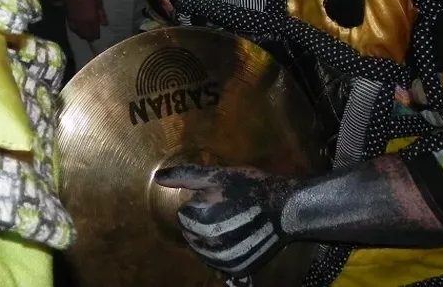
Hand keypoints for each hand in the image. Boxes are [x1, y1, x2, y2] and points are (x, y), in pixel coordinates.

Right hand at [63, 0, 105, 42]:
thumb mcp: (99, 3)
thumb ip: (101, 15)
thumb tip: (105, 24)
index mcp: (92, 19)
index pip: (94, 33)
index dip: (96, 36)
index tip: (98, 36)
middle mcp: (83, 23)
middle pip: (86, 35)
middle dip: (90, 37)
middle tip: (92, 38)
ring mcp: (75, 21)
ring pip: (79, 33)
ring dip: (83, 35)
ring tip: (86, 36)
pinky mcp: (68, 18)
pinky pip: (72, 28)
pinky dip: (76, 31)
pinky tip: (78, 30)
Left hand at [154, 165, 291, 276]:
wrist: (284, 206)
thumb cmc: (250, 186)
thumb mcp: (217, 175)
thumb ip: (185, 177)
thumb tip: (158, 177)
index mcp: (199, 218)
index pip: (182, 216)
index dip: (197, 204)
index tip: (215, 198)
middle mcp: (209, 243)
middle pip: (191, 235)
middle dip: (202, 223)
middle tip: (225, 210)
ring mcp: (224, 259)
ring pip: (203, 251)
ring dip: (211, 239)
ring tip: (231, 223)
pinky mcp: (238, 267)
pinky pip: (220, 263)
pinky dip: (223, 253)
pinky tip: (236, 238)